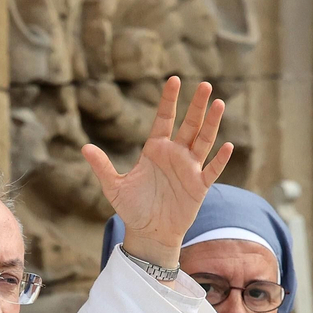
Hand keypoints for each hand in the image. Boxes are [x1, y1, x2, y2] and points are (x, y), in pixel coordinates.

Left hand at [81, 76, 234, 267]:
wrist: (149, 233)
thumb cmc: (132, 209)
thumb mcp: (114, 187)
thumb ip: (102, 167)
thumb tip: (84, 148)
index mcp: (155, 150)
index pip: (164, 119)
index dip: (169, 100)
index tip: (173, 80)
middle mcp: (175, 155)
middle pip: (189, 125)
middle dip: (197, 105)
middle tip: (205, 85)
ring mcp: (189, 169)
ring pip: (203, 141)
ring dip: (211, 124)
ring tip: (219, 103)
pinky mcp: (198, 187)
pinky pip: (211, 170)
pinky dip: (220, 159)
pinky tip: (227, 145)